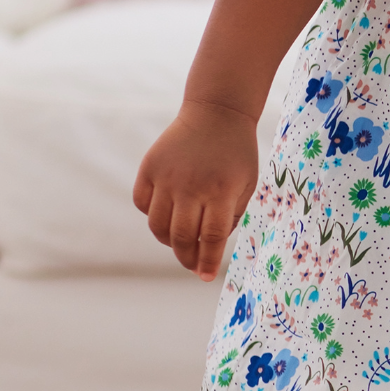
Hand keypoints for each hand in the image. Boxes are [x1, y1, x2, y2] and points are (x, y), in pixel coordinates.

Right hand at [133, 100, 259, 279]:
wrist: (217, 113)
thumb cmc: (237, 154)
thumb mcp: (247, 184)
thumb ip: (231, 216)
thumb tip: (210, 246)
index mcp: (222, 192)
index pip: (212, 238)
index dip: (208, 261)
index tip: (206, 277)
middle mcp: (191, 187)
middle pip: (182, 237)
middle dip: (187, 258)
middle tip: (193, 266)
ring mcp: (167, 177)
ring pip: (157, 225)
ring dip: (168, 240)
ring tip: (181, 242)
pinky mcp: (149, 168)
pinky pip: (142, 203)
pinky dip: (151, 215)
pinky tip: (166, 214)